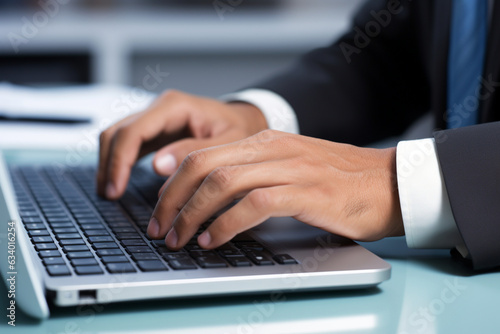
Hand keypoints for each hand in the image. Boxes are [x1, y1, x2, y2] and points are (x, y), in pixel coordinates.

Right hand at [97, 90, 266, 198]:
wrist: (247, 120)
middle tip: (109, 195)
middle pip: (117, 132)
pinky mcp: (156, 132)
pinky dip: (120, 163)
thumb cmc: (241, 130)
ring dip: (110, 164)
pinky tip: (120, 183)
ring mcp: (156, 119)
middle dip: (109, 164)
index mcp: (175, 106)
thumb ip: (196, 153)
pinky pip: (129, 144)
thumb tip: (158, 166)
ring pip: (117, 137)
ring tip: (109, 193)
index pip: (133, 131)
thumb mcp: (229, 142)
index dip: (119, 161)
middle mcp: (160, 109)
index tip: (116, 188)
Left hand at [148, 130, 403, 248]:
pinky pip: (254, 204)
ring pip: (222, 183)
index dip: (173, 182)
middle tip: (159, 227)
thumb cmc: (338, 182)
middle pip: (203, 165)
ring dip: (192, 213)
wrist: (388, 183)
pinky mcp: (306, 191)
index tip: (160, 209)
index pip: (202, 154)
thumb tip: (212, 200)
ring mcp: (289, 167)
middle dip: (172, 198)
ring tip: (179, 238)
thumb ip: (253, 176)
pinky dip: (226, 224)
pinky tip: (213, 240)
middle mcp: (272, 149)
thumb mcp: (289, 168)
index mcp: (264, 142)